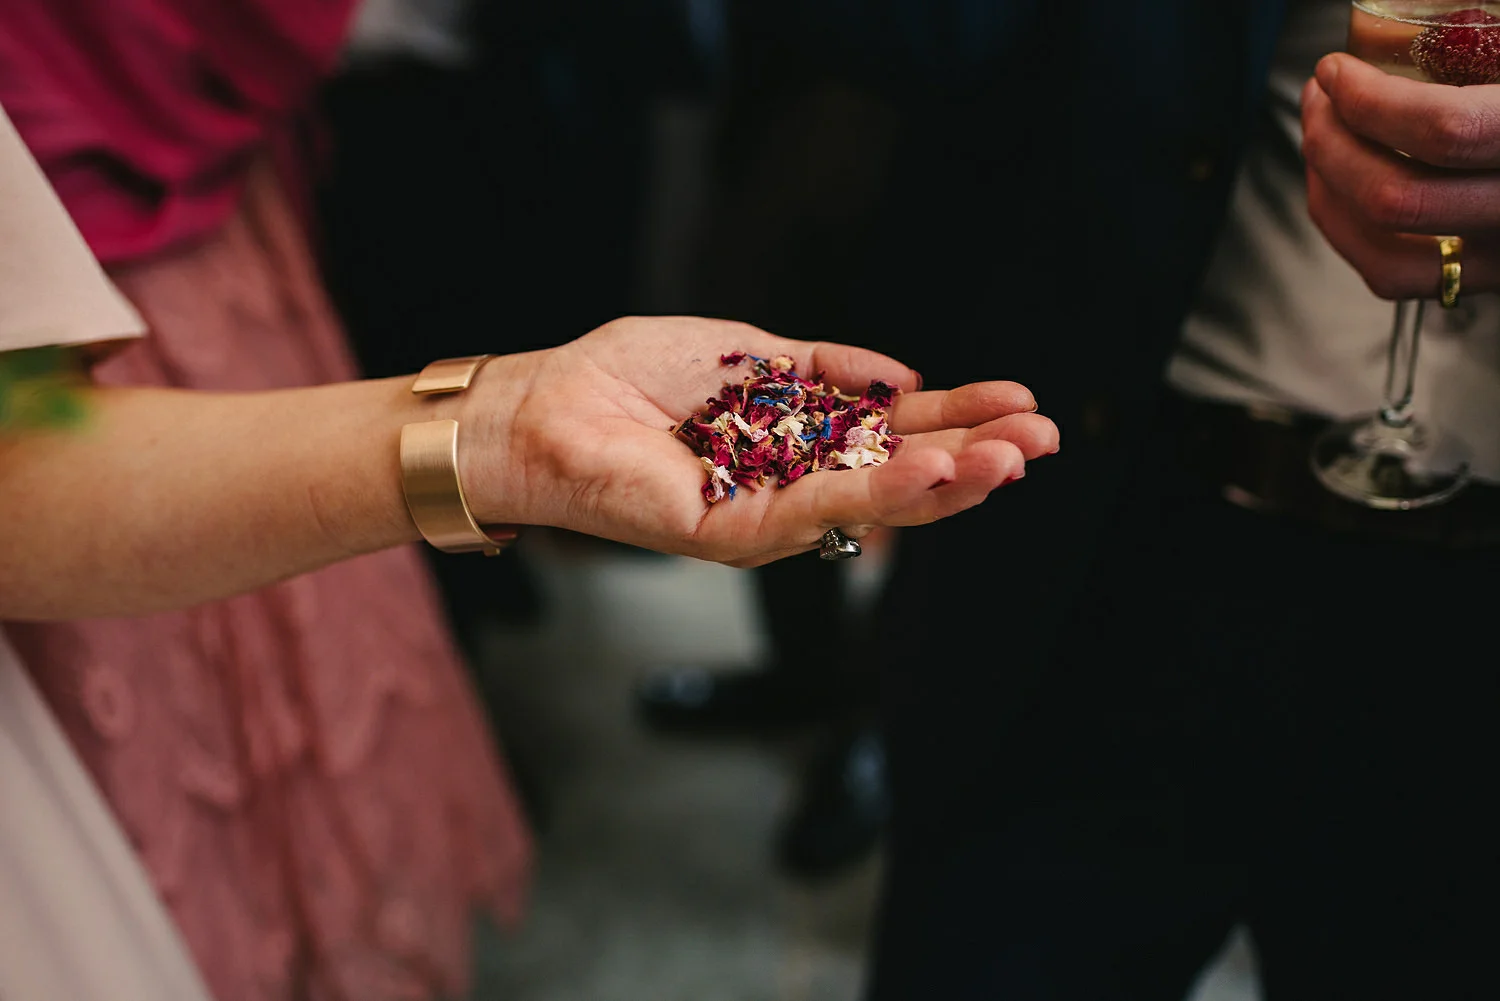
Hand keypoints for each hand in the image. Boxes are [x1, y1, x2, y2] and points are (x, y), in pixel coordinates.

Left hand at [461, 316, 1057, 566]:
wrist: (547, 406)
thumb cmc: (630, 376)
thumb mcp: (751, 354)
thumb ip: (827, 368)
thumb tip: (904, 377)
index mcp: (800, 441)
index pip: (894, 435)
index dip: (958, 420)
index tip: (1019, 403)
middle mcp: (792, 485)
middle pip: (898, 477)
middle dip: (974, 458)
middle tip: (1042, 441)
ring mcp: (766, 515)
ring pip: (870, 506)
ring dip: (944, 483)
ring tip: (1008, 462)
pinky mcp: (731, 532)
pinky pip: (815, 512)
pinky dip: (875, 491)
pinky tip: (931, 472)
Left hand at [1301, 52, 1499, 299]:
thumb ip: (1488, 32)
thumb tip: (1447, 11)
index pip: (1445, 131)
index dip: (1370, 100)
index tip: (1338, 69)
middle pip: (1397, 198)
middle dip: (1332, 144)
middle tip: (1320, 99)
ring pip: (1385, 253)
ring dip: (1328, 194)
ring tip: (1320, 137)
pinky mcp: (1490, 277)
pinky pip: (1398, 276)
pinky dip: (1348, 233)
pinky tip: (1338, 187)